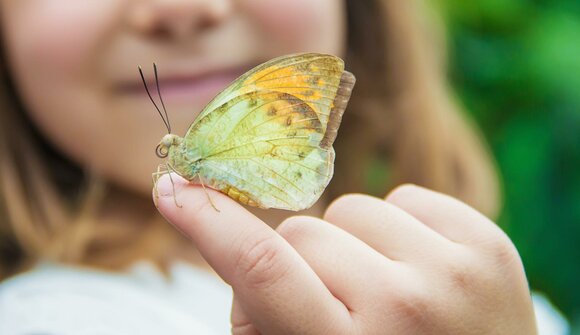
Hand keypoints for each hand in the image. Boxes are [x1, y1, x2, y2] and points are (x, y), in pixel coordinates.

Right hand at [154, 174, 536, 334]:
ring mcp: (453, 271)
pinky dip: (396, 229)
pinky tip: (417, 268)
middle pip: (303, 232)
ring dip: (352, 245)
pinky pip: (404, 197)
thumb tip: (231, 236)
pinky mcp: (488, 244)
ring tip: (383, 289)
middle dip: (301, 262)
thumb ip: (265, 312)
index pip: (262, 269)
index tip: (174, 189)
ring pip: (352, 209)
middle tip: (334, 302)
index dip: (210, 222)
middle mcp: (405, 308)